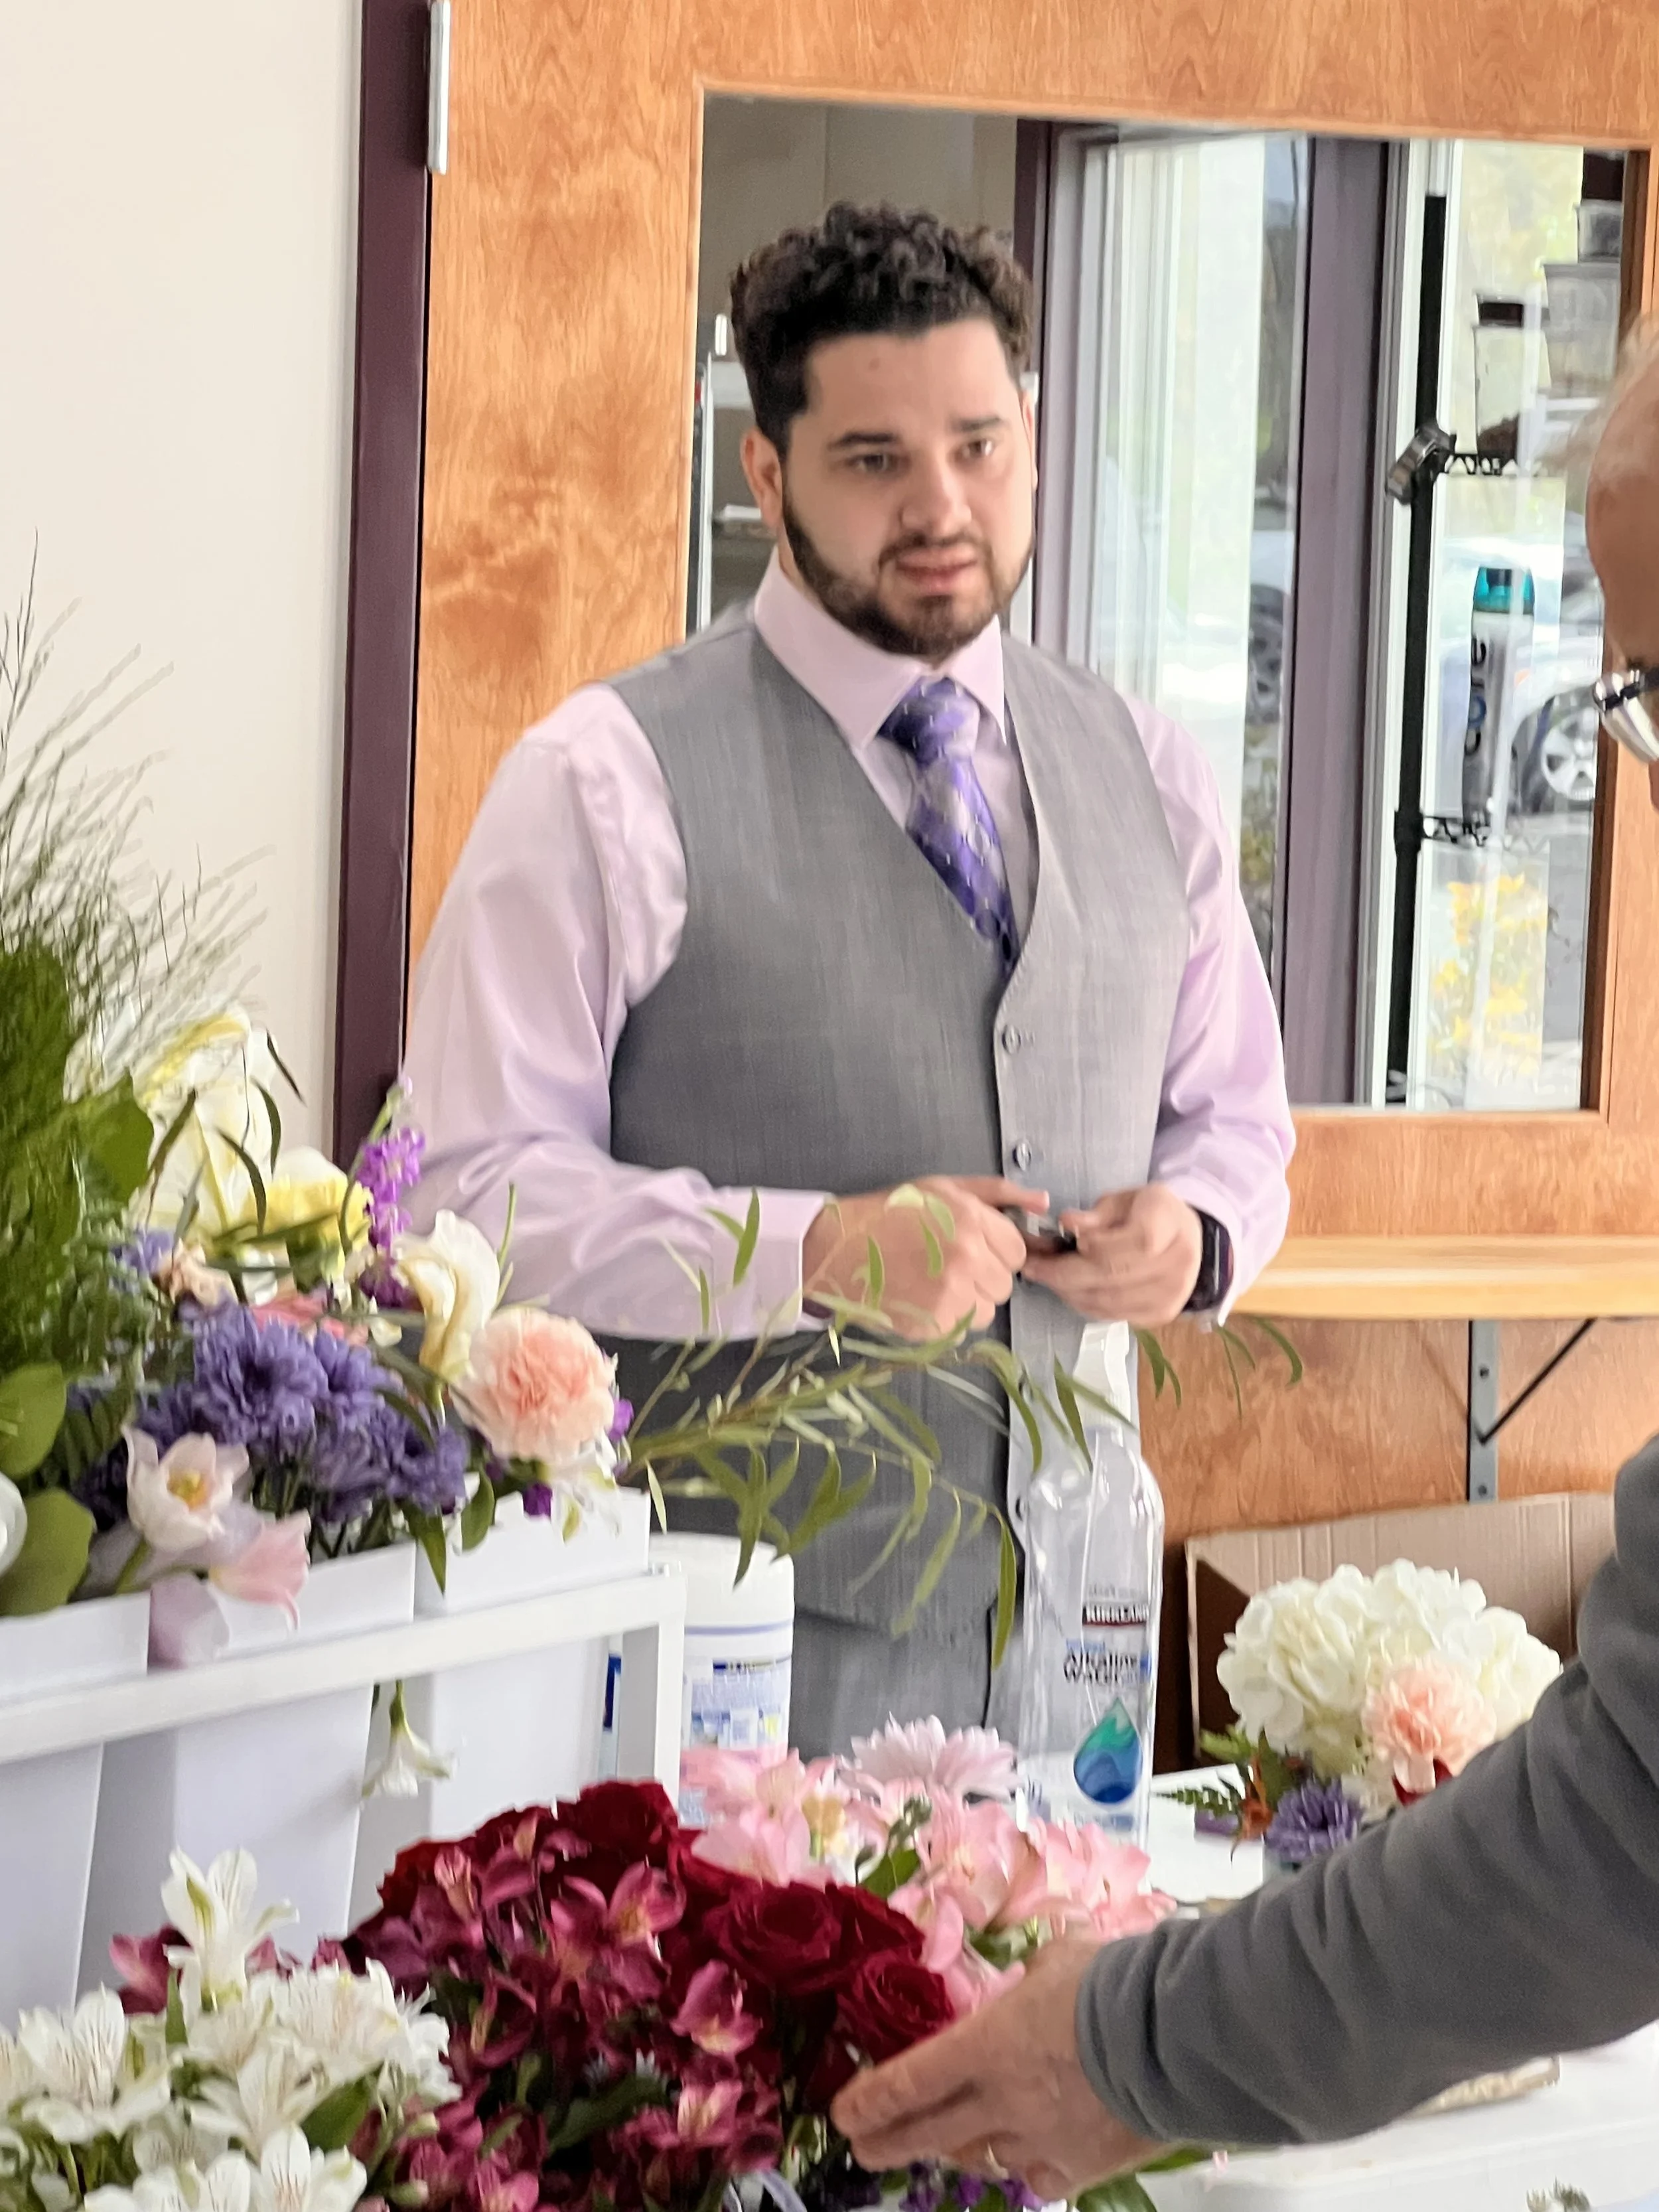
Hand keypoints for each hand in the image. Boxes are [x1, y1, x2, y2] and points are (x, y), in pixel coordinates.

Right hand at [802, 1175, 1044, 1341]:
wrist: (838, 1248)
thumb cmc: (891, 1214)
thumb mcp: (944, 1188)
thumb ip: (998, 1194)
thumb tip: (1042, 1202)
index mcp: (971, 1220)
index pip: (1017, 1251)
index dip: (996, 1250)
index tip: (973, 1248)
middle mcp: (966, 1258)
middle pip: (1005, 1284)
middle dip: (984, 1276)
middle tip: (949, 1264)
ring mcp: (949, 1294)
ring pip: (987, 1310)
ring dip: (969, 1300)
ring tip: (935, 1282)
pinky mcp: (932, 1324)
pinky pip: (962, 1327)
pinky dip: (947, 1318)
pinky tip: (922, 1298)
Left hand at [831, 1935, 1162, 2199]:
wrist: (1176, 2036)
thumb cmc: (1116, 1982)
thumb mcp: (1059, 1962)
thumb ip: (1032, 1981)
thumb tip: (1032, 1986)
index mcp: (987, 2044)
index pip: (911, 2080)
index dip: (871, 2099)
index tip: (844, 2111)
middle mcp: (1001, 2100)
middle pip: (927, 2133)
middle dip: (888, 2141)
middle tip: (864, 2146)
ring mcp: (1038, 2140)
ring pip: (980, 2157)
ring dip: (961, 2145)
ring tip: (951, 2137)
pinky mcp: (1078, 2168)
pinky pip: (1035, 2174)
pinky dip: (1025, 2163)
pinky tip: (1028, 2151)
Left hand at [1023, 1184, 1202, 1324]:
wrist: (1185, 1241)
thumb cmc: (1146, 1214)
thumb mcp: (1122, 1200)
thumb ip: (1096, 1214)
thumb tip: (1066, 1223)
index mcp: (1170, 1220)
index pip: (1139, 1239)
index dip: (1100, 1244)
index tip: (1072, 1240)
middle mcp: (1178, 1260)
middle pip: (1115, 1274)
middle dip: (1064, 1272)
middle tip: (1032, 1266)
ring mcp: (1172, 1293)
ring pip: (1109, 1300)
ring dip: (1069, 1291)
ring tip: (1046, 1277)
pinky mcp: (1161, 1314)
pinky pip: (1113, 1315)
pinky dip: (1084, 1304)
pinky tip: (1069, 1290)